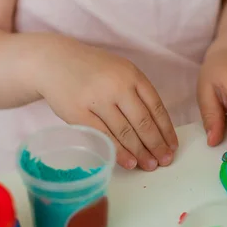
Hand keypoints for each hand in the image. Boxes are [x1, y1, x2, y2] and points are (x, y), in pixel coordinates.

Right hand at [38, 43, 177, 170]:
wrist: (53, 61)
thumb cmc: (91, 70)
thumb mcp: (119, 71)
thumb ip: (136, 93)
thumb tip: (157, 128)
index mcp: (132, 75)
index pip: (156, 107)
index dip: (166, 130)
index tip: (172, 146)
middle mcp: (117, 86)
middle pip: (143, 121)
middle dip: (156, 144)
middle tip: (165, 161)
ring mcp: (98, 99)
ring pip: (125, 131)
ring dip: (140, 152)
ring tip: (150, 165)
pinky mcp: (79, 113)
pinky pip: (104, 136)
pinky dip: (119, 152)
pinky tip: (129, 162)